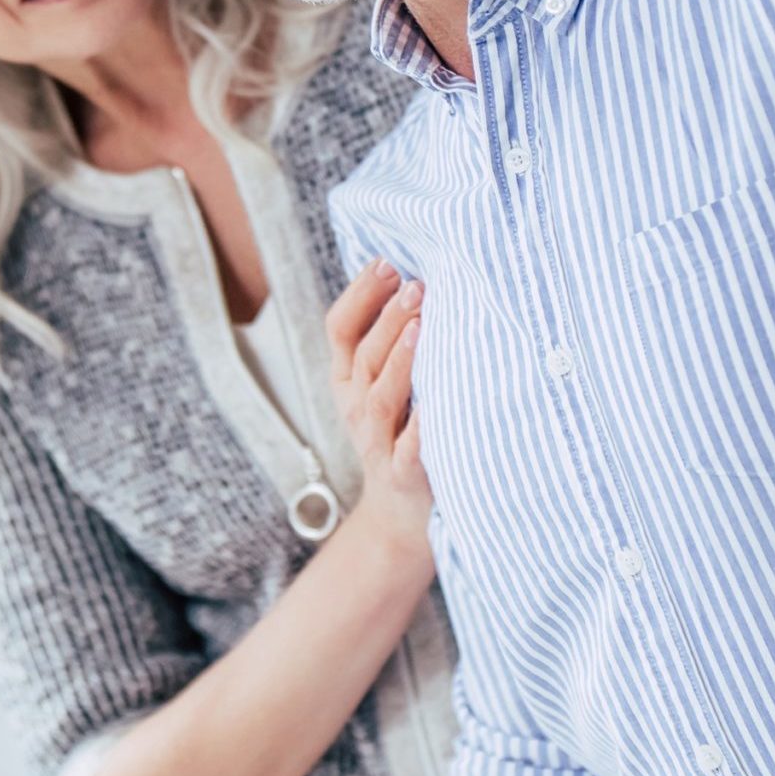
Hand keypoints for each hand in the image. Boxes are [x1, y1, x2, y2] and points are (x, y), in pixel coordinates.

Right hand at [325, 259, 431, 552]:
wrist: (401, 514)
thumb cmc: (402, 430)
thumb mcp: (385, 383)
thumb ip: (391, 337)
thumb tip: (419, 272)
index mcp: (348, 379)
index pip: (340, 329)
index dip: (360, 294)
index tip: (388, 262)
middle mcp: (356, 407)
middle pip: (364, 356)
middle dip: (387, 318)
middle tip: (416, 283)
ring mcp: (378, 443)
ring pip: (381, 398)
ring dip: (398, 361)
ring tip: (420, 326)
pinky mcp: (405, 475)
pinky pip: (409, 450)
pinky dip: (420, 428)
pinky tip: (435, 405)